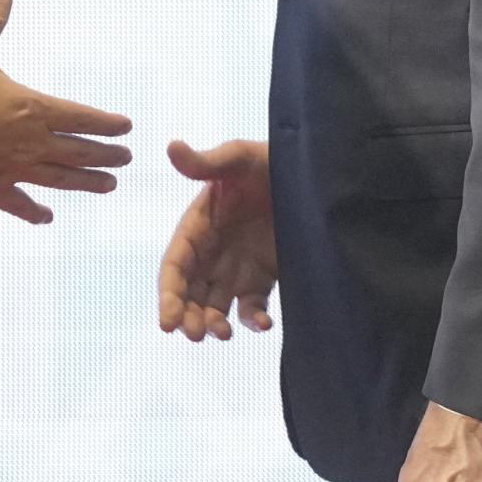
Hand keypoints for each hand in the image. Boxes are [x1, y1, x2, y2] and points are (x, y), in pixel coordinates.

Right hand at [0, 0, 132, 223]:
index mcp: (33, 108)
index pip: (82, 117)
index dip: (106, 123)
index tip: (126, 127)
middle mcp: (31, 142)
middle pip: (79, 151)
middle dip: (105, 155)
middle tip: (125, 158)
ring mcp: (13, 170)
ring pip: (61, 179)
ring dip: (87, 183)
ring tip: (109, 186)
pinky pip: (19, 205)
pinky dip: (35, 212)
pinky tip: (47, 217)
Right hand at [156, 138, 278, 339]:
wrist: (313, 173)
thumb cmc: (270, 161)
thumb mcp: (240, 158)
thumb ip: (207, 162)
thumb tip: (171, 146)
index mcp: (198, 227)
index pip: (175, 266)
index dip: (168, 294)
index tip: (167, 322)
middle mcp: (213, 252)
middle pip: (190, 293)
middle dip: (187, 316)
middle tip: (194, 334)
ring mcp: (238, 267)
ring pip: (216, 305)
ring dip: (214, 323)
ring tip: (222, 334)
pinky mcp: (265, 277)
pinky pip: (253, 306)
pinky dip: (254, 320)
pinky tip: (264, 325)